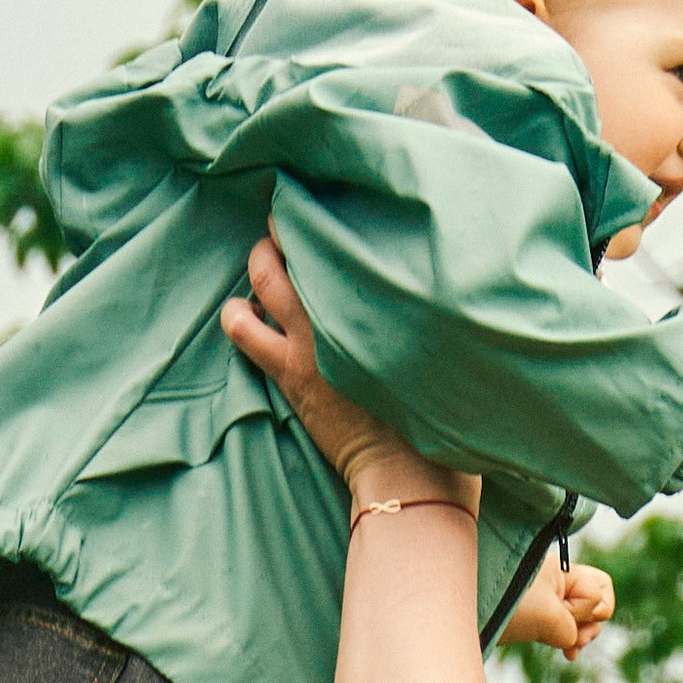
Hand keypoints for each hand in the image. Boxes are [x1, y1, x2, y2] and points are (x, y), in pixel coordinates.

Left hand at [221, 230, 477, 514]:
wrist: (407, 474)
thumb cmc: (438, 418)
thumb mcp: (443, 352)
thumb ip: (425, 315)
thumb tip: (425, 299)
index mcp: (382, 298)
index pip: (344, 238)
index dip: (328, 217)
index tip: (326, 207)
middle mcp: (341, 308)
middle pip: (299, 244)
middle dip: (284, 231)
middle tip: (287, 231)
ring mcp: (308, 340)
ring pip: (261, 279)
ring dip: (257, 267)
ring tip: (264, 268)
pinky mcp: (288, 373)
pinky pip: (244, 331)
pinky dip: (238, 316)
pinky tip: (246, 317)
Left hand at [502, 561, 615, 659]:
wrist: (466, 613)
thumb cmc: (505, 607)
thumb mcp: (548, 618)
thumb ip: (572, 630)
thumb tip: (571, 641)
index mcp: (561, 572)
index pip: (599, 589)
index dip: (590, 608)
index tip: (566, 616)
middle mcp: (556, 583)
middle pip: (594, 601)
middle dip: (591, 624)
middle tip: (575, 640)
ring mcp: (546, 600)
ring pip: (580, 617)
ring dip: (579, 635)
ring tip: (569, 649)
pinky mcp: (535, 617)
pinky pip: (563, 627)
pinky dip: (567, 640)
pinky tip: (567, 654)